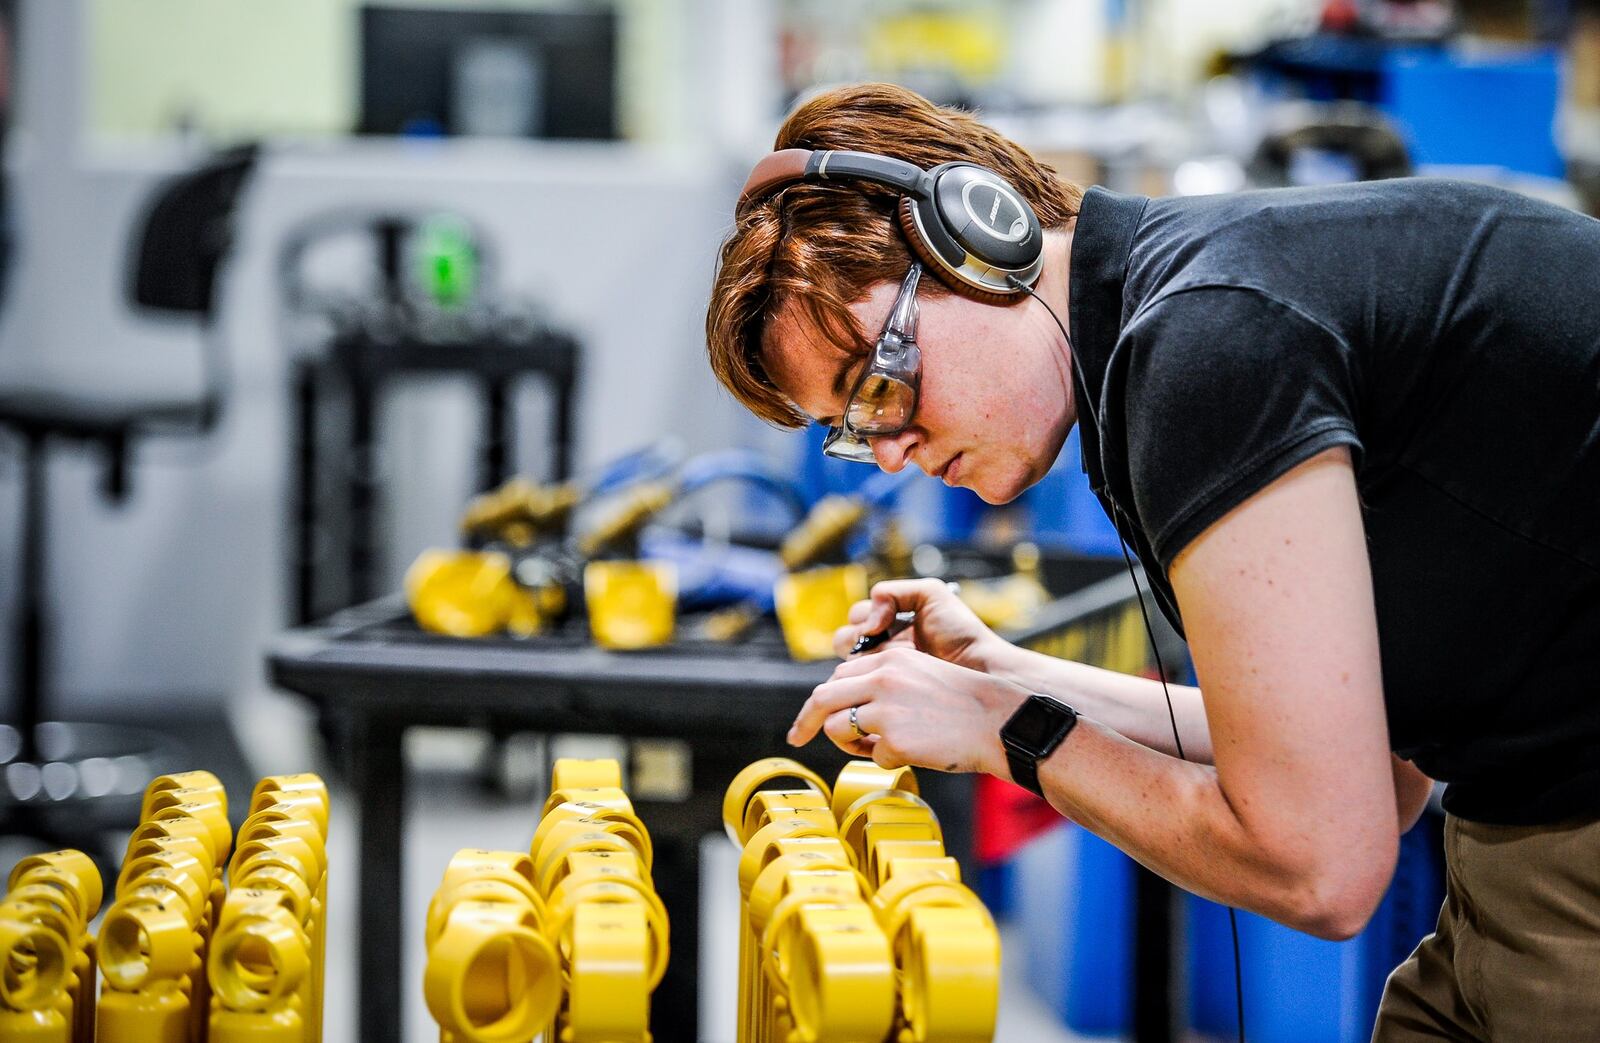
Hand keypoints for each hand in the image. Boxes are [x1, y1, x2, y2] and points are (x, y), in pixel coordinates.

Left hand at [788, 645, 1030, 775]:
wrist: (999, 721)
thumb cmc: (965, 706)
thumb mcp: (920, 677)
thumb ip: (885, 686)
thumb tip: (848, 711)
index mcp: (890, 660)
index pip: (840, 677)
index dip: (826, 698)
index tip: (813, 716)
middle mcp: (882, 679)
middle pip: (823, 697)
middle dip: (806, 719)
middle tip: (796, 737)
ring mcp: (885, 709)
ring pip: (836, 727)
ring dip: (846, 742)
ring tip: (875, 747)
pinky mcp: (893, 739)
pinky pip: (872, 756)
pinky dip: (887, 759)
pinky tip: (914, 753)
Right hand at [832, 578, 1007, 670]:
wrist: (983, 668)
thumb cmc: (961, 633)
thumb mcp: (931, 595)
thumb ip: (893, 592)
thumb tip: (870, 621)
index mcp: (888, 622)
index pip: (856, 617)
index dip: (865, 619)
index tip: (884, 624)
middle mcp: (882, 646)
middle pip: (846, 641)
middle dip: (861, 640)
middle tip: (888, 644)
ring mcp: (883, 672)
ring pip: (851, 664)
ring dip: (869, 660)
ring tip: (900, 660)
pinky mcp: (886, 695)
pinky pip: (864, 686)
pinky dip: (875, 679)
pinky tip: (900, 676)